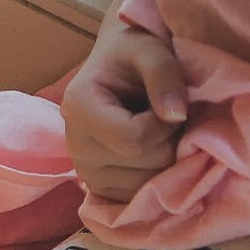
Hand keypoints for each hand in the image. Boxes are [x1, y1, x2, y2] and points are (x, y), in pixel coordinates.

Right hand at [63, 8, 189, 205]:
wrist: (119, 66)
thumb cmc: (135, 53)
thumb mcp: (152, 50)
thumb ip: (164, 75)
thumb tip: (176, 116)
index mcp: (78, 108)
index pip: (135, 140)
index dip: (165, 127)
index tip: (170, 106)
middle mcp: (74, 146)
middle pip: (145, 166)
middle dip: (169, 143)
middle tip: (165, 117)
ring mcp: (85, 173)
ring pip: (146, 187)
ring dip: (165, 160)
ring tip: (156, 131)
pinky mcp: (98, 189)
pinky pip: (139, 199)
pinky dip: (155, 179)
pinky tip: (151, 151)